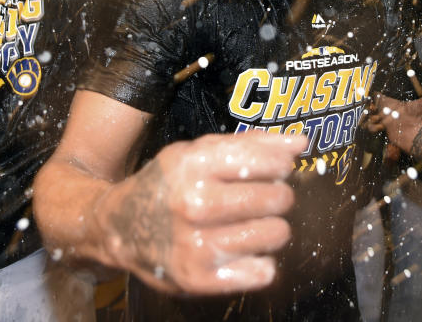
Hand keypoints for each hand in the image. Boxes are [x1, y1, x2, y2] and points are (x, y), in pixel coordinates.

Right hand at [95, 132, 304, 294]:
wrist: (120, 227)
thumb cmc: (169, 184)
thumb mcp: (199, 152)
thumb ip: (251, 144)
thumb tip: (301, 143)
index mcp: (194, 165)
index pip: (268, 163)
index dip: (282, 167)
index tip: (276, 171)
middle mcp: (193, 204)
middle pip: (276, 200)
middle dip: (279, 198)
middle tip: (264, 199)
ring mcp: (196, 244)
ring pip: (275, 234)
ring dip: (273, 229)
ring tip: (254, 224)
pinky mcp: (199, 279)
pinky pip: (263, 272)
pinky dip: (260, 262)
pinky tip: (242, 251)